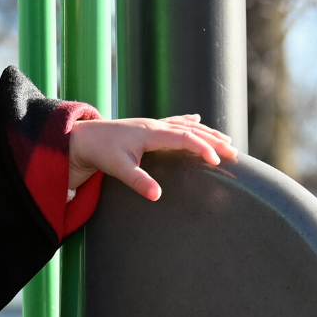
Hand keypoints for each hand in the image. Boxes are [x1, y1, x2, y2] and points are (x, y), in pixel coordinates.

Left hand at [68, 114, 237, 200]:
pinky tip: (197, 120)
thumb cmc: (101, 152)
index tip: (217, 160)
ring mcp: (152, 125)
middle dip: (214, 141)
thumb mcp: (119, 168)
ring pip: (186, 125)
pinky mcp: (147, 127)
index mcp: (151, 133)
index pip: (184, 138)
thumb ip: (139, 181)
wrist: (82, 138)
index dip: (202, 148)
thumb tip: (157, 196)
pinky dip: (189, 123)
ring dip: (207, 133)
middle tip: (234, 153)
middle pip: (192, 130)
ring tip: (226, 141)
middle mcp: (155, 126)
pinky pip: (175, 122)